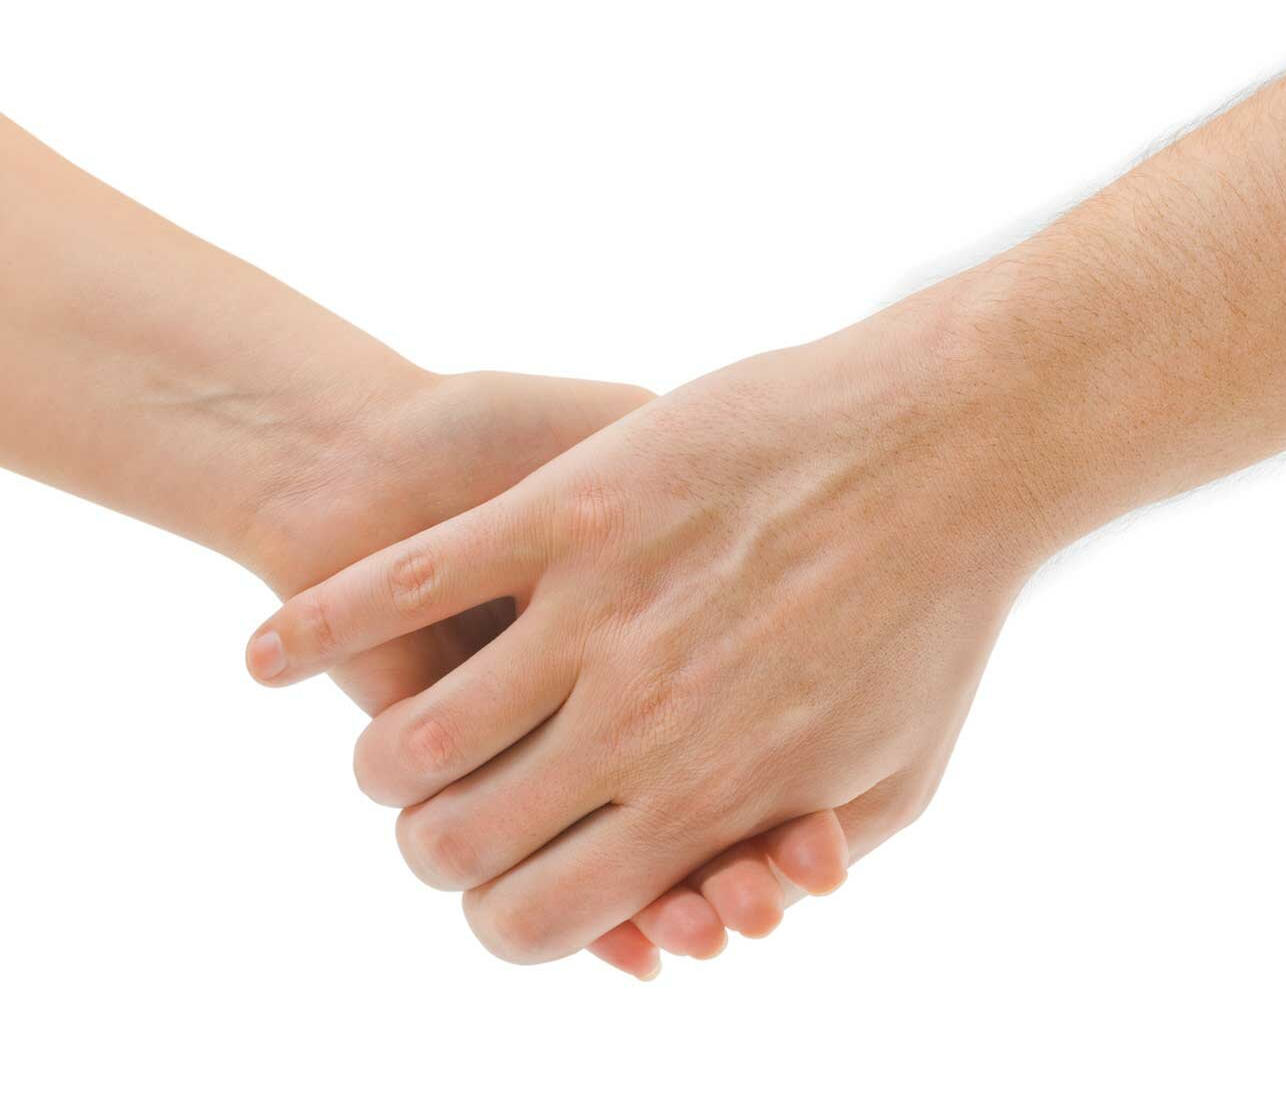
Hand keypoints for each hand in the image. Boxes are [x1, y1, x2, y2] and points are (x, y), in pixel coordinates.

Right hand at [247, 283, 1052, 963]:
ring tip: (384, 737)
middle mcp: (639, 730)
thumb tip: (725, 905)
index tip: (493, 887)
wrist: (939, 443)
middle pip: (459, 849)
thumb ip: (800, 851)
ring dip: (380, 759)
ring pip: (420, 744)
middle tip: (431, 813)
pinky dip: (315, 628)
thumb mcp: (899, 772)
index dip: (499, 923)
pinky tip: (263, 654)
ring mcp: (595, 616)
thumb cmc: (930, 616)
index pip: (541, 925)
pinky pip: (407, 585)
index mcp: (709, 802)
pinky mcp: (564, 509)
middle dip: (430, 849)